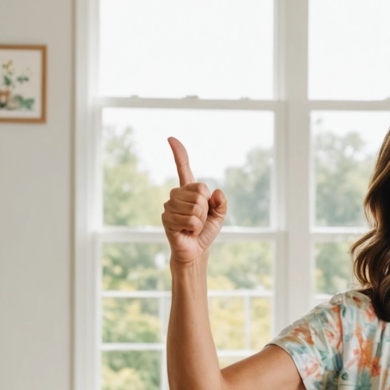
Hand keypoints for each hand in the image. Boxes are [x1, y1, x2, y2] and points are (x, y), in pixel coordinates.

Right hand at [162, 137, 227, 264]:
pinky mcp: (167, 218)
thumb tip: (216, 192)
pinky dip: (195, 228)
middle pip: (200, 192)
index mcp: (190, 190)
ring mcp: (170, 205)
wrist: (195, 250)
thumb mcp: (219, 215)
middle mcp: (177, 194)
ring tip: (193, 227)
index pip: (183, 167)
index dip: (179, 153)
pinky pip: (190, 220)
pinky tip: (188, 231)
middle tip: (200, 220)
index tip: (170, 138)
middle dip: (206, 210)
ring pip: (196, 207)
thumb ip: (221, 203)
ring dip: (200, 221)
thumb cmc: (205, 231)